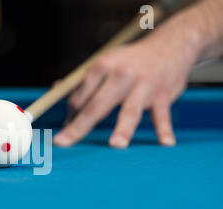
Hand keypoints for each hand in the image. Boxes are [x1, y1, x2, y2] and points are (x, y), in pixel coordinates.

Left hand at [53, 34, 197, 147]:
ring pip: (130, 110)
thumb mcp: (105, 63)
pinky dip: (165, 129)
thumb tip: (55, 89)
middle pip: (97, 105)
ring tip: (115, 145)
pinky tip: (165, 143)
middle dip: (79, 126)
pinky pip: (162, 114)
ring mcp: (143, 85)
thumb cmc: (130, 61)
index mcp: (102, 66)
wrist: (170, 45)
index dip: (70, 116)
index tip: (65, 131)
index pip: (80, 97)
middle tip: (63, 143)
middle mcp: (121, 74)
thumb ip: (82, 81)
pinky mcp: (163, 94)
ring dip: (123, 128)